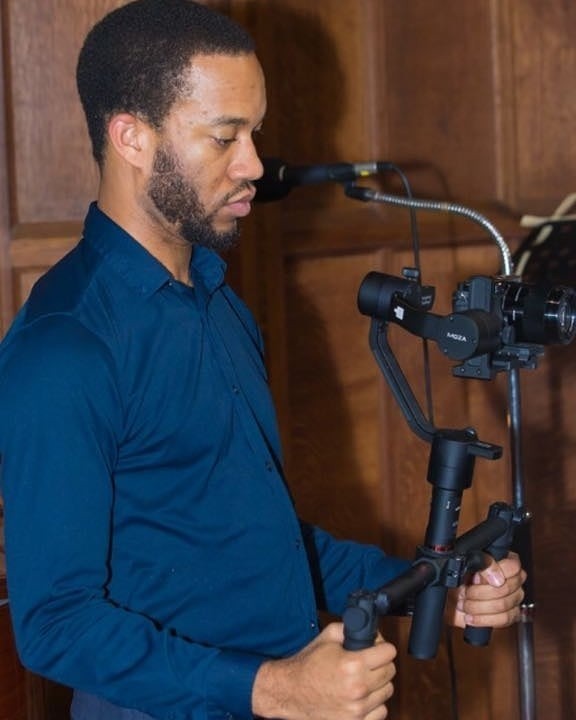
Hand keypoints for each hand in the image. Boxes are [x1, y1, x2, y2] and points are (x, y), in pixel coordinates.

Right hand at [252, 622, 396, 719]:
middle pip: (390, 672)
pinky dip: (374, 704)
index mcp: (353, 665)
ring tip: (363, 679)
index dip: (383, 646)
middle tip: (370, 662)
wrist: (290, 691)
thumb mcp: (327, 637)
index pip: (389, 653)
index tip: (379, 648)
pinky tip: (361, 696)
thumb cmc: (308, 665)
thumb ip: (350, 629)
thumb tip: (369, 630)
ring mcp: (357, 709)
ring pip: (387, 692)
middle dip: (381, 663)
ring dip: (378, 684)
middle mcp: (358, 689)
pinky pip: (380, 711)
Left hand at [450, 551, 525, 627]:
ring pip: (503, 605)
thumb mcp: (466, 566)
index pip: (513, 566)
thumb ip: (482, 563)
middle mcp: (514, 579)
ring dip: (478, 606)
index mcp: (506, 561)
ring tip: (465, 604)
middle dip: (480, 592)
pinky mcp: (511, 616)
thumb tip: (495, 575)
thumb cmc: (460, 579)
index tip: (476, 578)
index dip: (495, 572)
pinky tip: (471, 616)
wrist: (451, 598)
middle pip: (506, 588)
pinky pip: (503, 619)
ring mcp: (514, 598)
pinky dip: (483, 619)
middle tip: (466, 592)